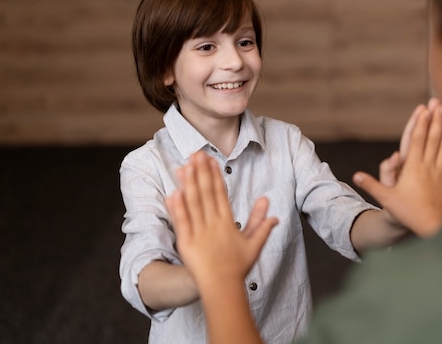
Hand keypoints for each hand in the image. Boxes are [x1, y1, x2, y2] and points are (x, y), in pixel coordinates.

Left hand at [166, 152, 278, 288]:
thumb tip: (269, 204)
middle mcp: (213, 224)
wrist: (222, 288)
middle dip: (201, 171)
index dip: (214, 175)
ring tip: (184, 165)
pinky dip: (177, 208)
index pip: (220, 193)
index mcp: (227, 222)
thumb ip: (261, 223)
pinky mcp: (186, 243)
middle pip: (206, 193)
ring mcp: (199, 233)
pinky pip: (182, 222)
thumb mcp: (254, 244)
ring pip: (193, 203)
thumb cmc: (237, 267)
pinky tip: (173, 192)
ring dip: (188, 183)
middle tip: (196, 153)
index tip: (210, 159)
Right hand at [353, 99, 441, 237]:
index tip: (424, 108)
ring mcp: (441, 173)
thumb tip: (355, 176)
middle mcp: (429, 167)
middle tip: (438, 103)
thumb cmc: (408, 214)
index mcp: (413, 168)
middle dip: (435, 119)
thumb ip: (372, 185)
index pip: (417, 140)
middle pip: (433, 138)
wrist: (432, 228)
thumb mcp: (386, 199)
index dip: (420, 123)